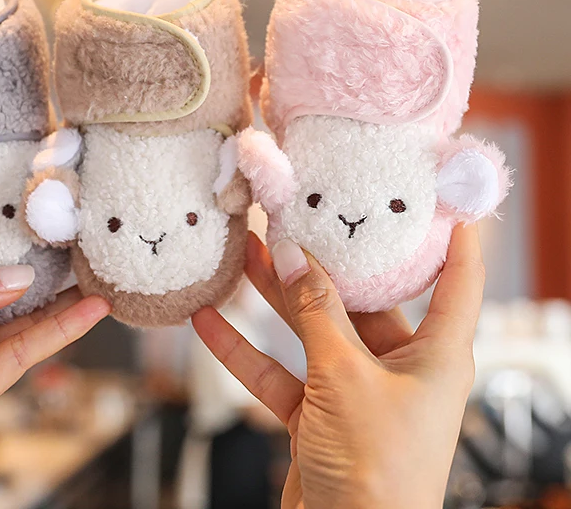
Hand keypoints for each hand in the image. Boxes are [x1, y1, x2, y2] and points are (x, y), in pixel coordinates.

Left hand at [0, 266, 109, 508]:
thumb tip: (16, 278)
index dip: (5, 252)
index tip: (40, 231)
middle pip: (2, 295)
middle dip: (40, 275)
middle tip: (79, 251)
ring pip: (22, 323)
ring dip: (62, 303)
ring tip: (97, 277)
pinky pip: (24, 353)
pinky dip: (58, 333)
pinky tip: (85, 312)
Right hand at [193, 226, 483, 508]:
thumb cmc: (375, 474)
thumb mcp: (345, 377)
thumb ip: (315, 313)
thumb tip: (293, 254)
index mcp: (436, 356)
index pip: (457, 281)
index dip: (456, 235)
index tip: (441, 192)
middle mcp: (399, 368)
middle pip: (362, 298)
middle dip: (325, 260)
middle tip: (298, 215)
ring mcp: (354, 391)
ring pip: (312, 329)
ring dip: (277, 296)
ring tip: (247, 250)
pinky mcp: (316, 415)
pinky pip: (278, 370)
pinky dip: (244, 349)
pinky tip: (210, 321)